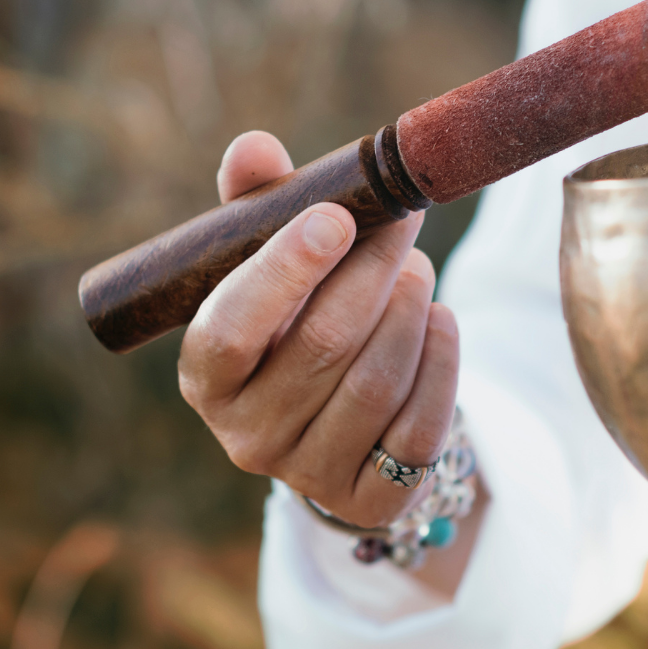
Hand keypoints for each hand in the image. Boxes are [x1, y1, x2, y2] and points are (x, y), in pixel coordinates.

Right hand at [180, 131, 458, 533]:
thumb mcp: (267, 269)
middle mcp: (247, 436)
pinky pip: (419, 428)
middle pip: (321, 344)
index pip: (230, 328)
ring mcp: (309, 474)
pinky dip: (441, 364)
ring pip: (375, 382)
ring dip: (408, 311)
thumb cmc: (294, 323)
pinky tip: (441, 321)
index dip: (282, 272)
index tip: (334, 216)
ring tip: (417, 270)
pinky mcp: (372, 501)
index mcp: (206, 377)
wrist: (335, 426)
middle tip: (404, 222)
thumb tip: (253, 148)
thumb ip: (257, 208)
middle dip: (372, 272)